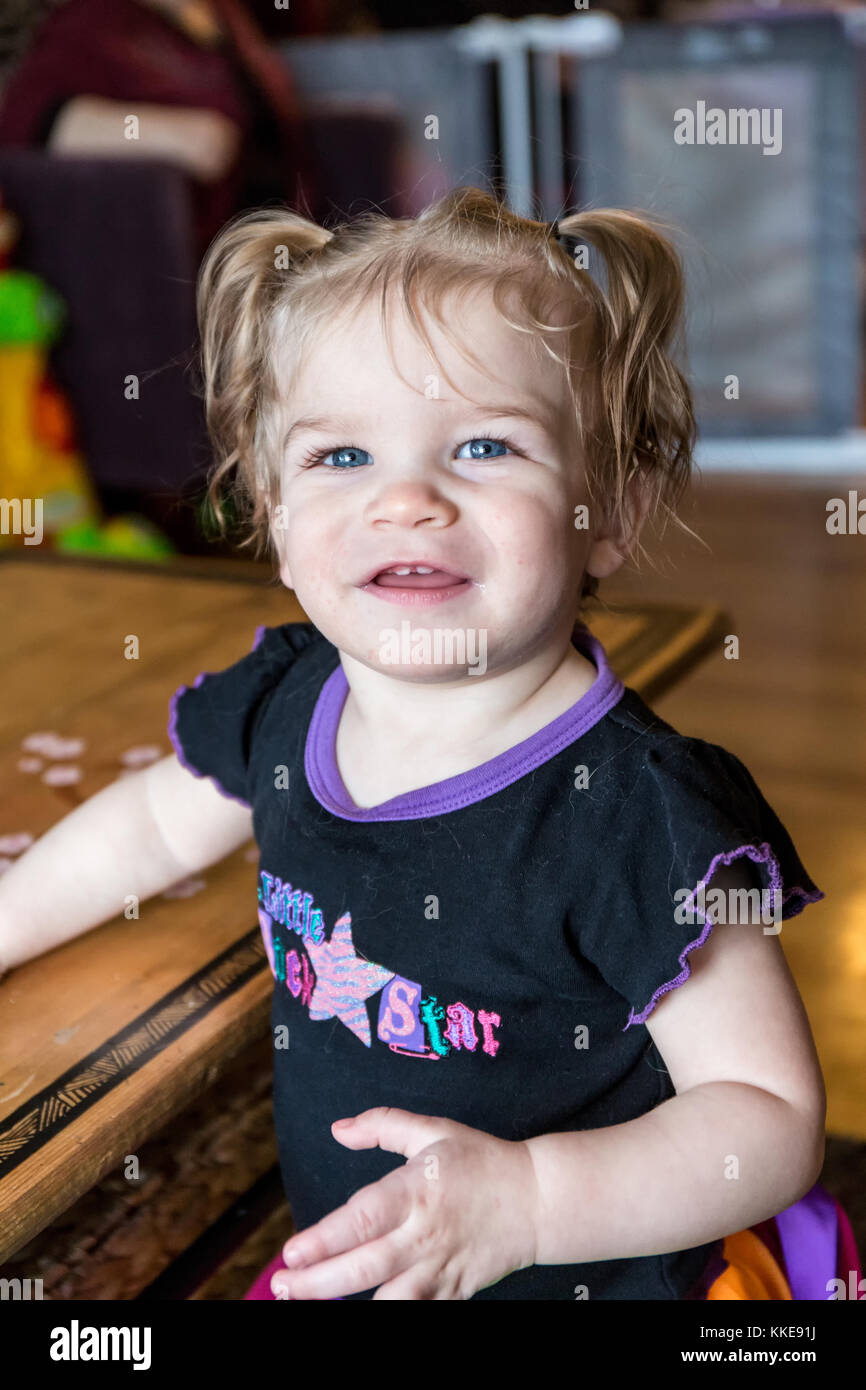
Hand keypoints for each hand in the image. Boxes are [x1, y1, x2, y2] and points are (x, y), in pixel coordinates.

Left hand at [270, 1107, 539, 1300]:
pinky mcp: (452, 1293)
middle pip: (363, 1267)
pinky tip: (361, 1310)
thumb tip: (339, 1129)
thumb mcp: (433, 1130)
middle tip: (282, 1285)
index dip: (324, 1239)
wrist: (536, 1200)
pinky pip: (414, 1313)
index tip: (291, 1251)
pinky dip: (390, 1313)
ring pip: (386, 1299)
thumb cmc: (481, 1161)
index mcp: (416, 1190)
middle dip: (317, 1282)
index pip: (362, 1219)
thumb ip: (383, 1125)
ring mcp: (438, 1268)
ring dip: (343, 1303)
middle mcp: (424, 1234)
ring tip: (306, 1300)